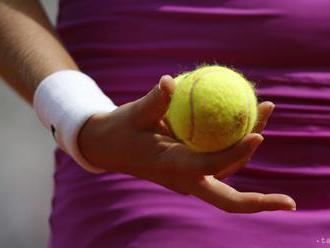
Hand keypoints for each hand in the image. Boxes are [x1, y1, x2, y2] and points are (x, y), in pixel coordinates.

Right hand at [78, 75, 295, 212]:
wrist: (108, 147)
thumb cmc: (120, 131)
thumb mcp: (133, 114)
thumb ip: (153, 101)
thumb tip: (170, 80)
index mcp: (171, 168)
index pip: (211, 167)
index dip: (237, 154)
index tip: (258, 134)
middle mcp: (185, 179)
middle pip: (229, 190)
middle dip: (259, 196)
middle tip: (280, 169)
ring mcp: (189, 177)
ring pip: (227, 171)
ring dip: (249, 150)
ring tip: (264, 110)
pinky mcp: (190, 169)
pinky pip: (219, 160)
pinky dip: (235, 144)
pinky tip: (243, 119)